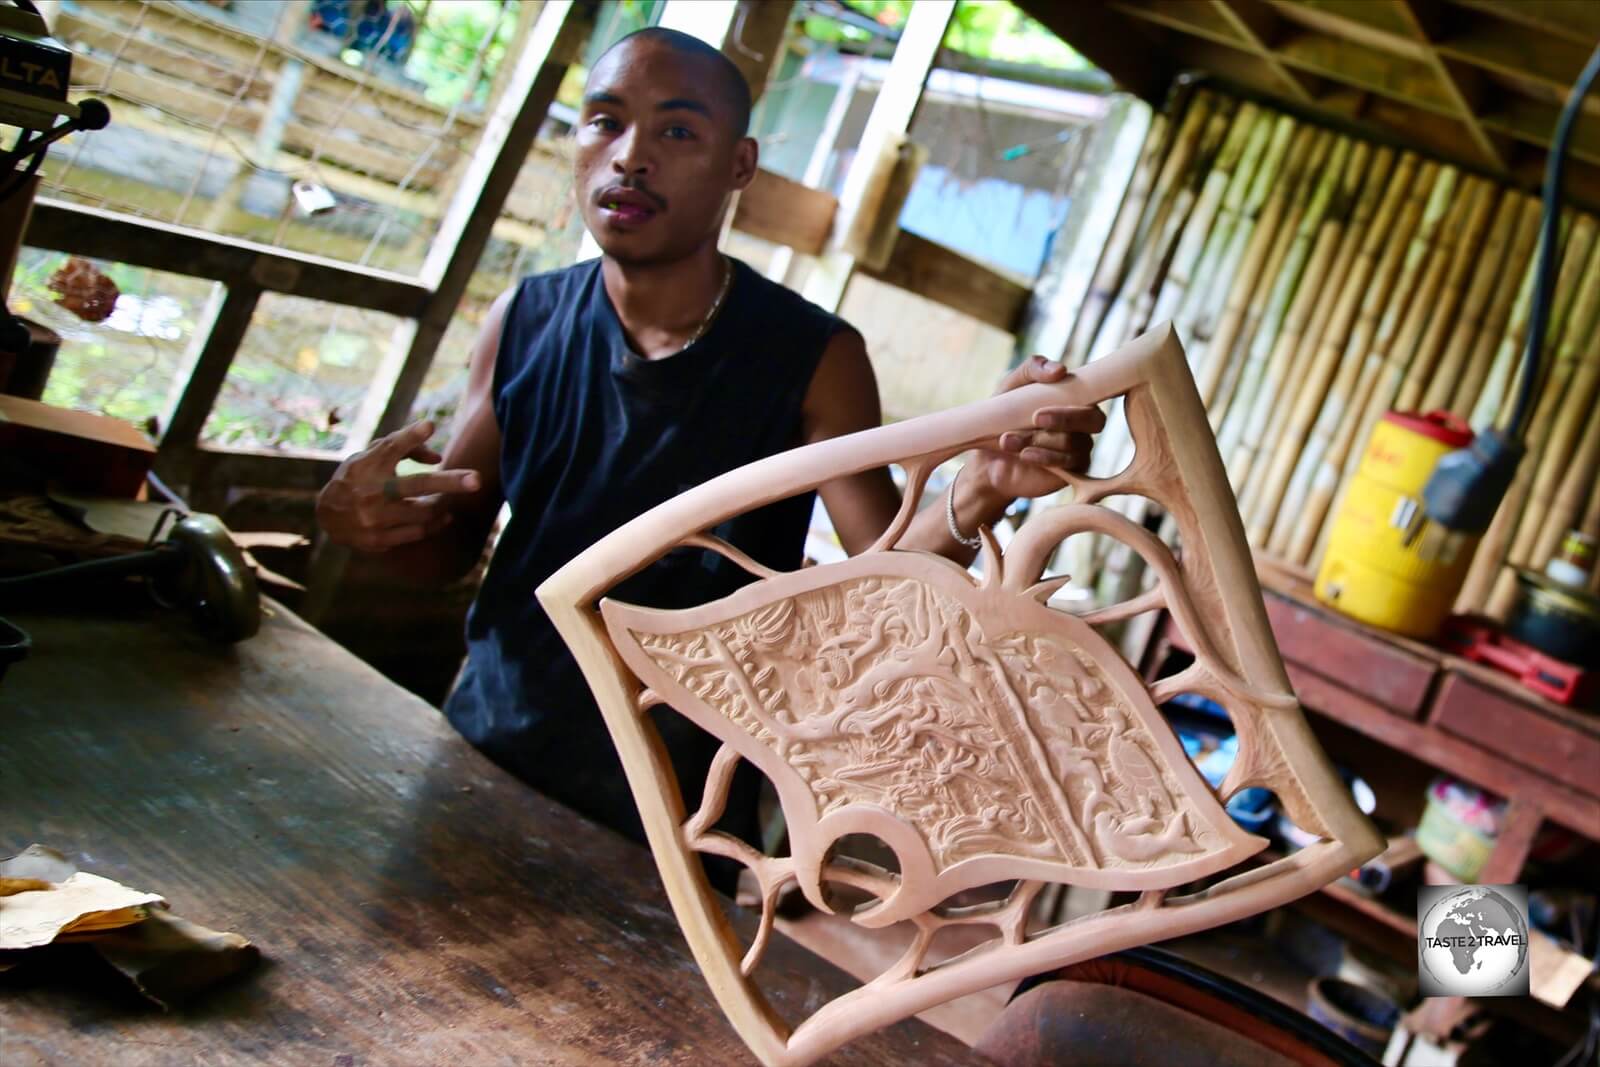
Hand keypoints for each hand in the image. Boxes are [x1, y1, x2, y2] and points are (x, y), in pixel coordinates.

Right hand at [316, 420, 481, 551]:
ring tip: (446, 500)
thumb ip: (403, 446)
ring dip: (442, 505)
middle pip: (418, 484)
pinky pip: (419, 532)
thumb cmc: (358, 477)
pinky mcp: (379, 539)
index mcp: (368, 465)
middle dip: (450, 482)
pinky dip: (436, 523)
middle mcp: (372, 490)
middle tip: (478, 479)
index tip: (430, 425)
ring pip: (425, 511)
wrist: (327, 516)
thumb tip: (438, 457)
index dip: (411, 436)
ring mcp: (375, 517)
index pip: (390, 447)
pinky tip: (444, 516)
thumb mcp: (371, 455)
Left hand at [966, 355, 1104, 502]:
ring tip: (1007, 440)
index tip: (1056, 381)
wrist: (988, 459)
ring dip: (1038, 439)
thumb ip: (1033, 368)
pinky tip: (1025, 454)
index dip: (1083, 388)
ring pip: (1072, 442)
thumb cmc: (1003, 416)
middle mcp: (1083, 424)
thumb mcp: (1011, 387)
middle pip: (1094, 419)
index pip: (1095, 391)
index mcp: (1074, 398)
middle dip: (1065, 418)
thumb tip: (1060, 370)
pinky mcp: (1071, 473)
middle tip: (1036, 418)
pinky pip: (1068, 463)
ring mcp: (1079, 449)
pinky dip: (1045, 457)